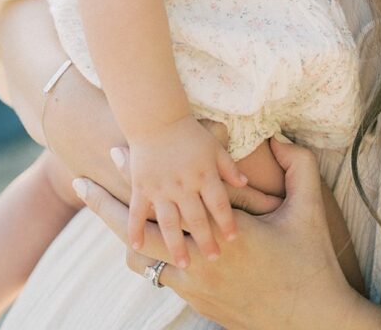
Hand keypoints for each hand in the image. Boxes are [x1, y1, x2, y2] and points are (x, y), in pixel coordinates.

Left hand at [75, 138, 363, 329]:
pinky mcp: (197, 302)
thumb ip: (298, 166)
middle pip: (136, 234)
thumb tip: (281, 138)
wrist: (311, 321)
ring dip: (124, 235)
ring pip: (142, 260)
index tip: (114, 150)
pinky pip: (158, 276)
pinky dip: (147, 255)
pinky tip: (141, 242)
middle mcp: (200, 262)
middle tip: (80, 183)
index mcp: (221, 232)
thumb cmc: (310, 262)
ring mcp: (194, 287)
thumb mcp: (310, 209)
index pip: (167, 198)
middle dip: (105, 208)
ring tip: (104, 210)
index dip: (137, 174)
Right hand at [127, 114, 247, 267]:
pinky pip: (137, 212)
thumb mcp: (214, 146)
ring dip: (176, 244)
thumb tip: (245, 184)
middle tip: (214, 260)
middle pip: (197, 218)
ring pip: (170, 222)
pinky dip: (135, 229)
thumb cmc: (189, 132)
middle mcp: (184, 184)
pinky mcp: (141, 186)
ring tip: (184, 263)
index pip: (220, 204)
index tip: (233, 239)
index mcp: (204, 174)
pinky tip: (137, 246)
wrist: (156, 116)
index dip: (227, 222)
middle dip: (206, 240)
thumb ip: (229, 167)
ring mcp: (161, 187)